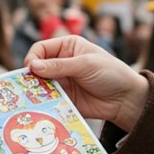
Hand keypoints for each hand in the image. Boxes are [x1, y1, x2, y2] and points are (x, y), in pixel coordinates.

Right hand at [25, 35, 147, 130]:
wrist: (125, 99)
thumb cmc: (111, 74)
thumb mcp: (86, 65)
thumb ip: (60, 66)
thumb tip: (33, 66)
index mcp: (67, 47)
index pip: (41, 48)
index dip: (33, 58)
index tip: (31, 69)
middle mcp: (61, 63)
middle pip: (37, 68)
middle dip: (31, 77)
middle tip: (27, 86)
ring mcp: (61, 81)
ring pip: (39, 85)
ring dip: (35, 91)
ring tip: (32, 98)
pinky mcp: (63, 99)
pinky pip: (47, 100)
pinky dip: (42, 103)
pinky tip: (41, 107)